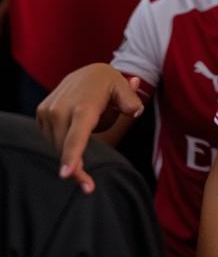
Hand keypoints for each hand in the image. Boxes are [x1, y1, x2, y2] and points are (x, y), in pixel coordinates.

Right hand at [37, 64, 143, 192]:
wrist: (86, 70)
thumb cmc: (108, 82)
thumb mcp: (123, 87)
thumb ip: (131, 100)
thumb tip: (136, 111)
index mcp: (84, 107)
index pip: (76, 136)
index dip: (72, 156)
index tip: (67, 174)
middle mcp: (61, 109)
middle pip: (65, 149)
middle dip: (76, 170)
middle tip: (88, 186)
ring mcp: (48, 111)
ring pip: (56, 146)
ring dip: (69, 155)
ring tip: (84, 155)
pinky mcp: (41, 113)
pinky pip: (50, 138)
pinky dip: (61, 143)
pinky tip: (73, 134)